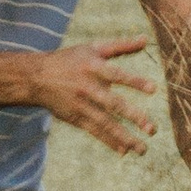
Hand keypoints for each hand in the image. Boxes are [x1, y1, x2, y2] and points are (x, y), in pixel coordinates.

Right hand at [34, 34, 157, 153]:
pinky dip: (109, 141)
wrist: (36, 77)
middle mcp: (88, 87)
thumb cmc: (71, 60)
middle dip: (133, 116)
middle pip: (113, 104)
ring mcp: (81, 105)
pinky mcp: (75, 118)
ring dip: (125, 137)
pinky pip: (94, 131)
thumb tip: (146, 39)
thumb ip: (121, 46)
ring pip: (105, 123)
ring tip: (143, 150)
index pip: (117, 74)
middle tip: (152, 129)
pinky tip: (124, 151)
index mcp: (93, 67)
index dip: (134, 81)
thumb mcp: (93, 48)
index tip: (153, 89)